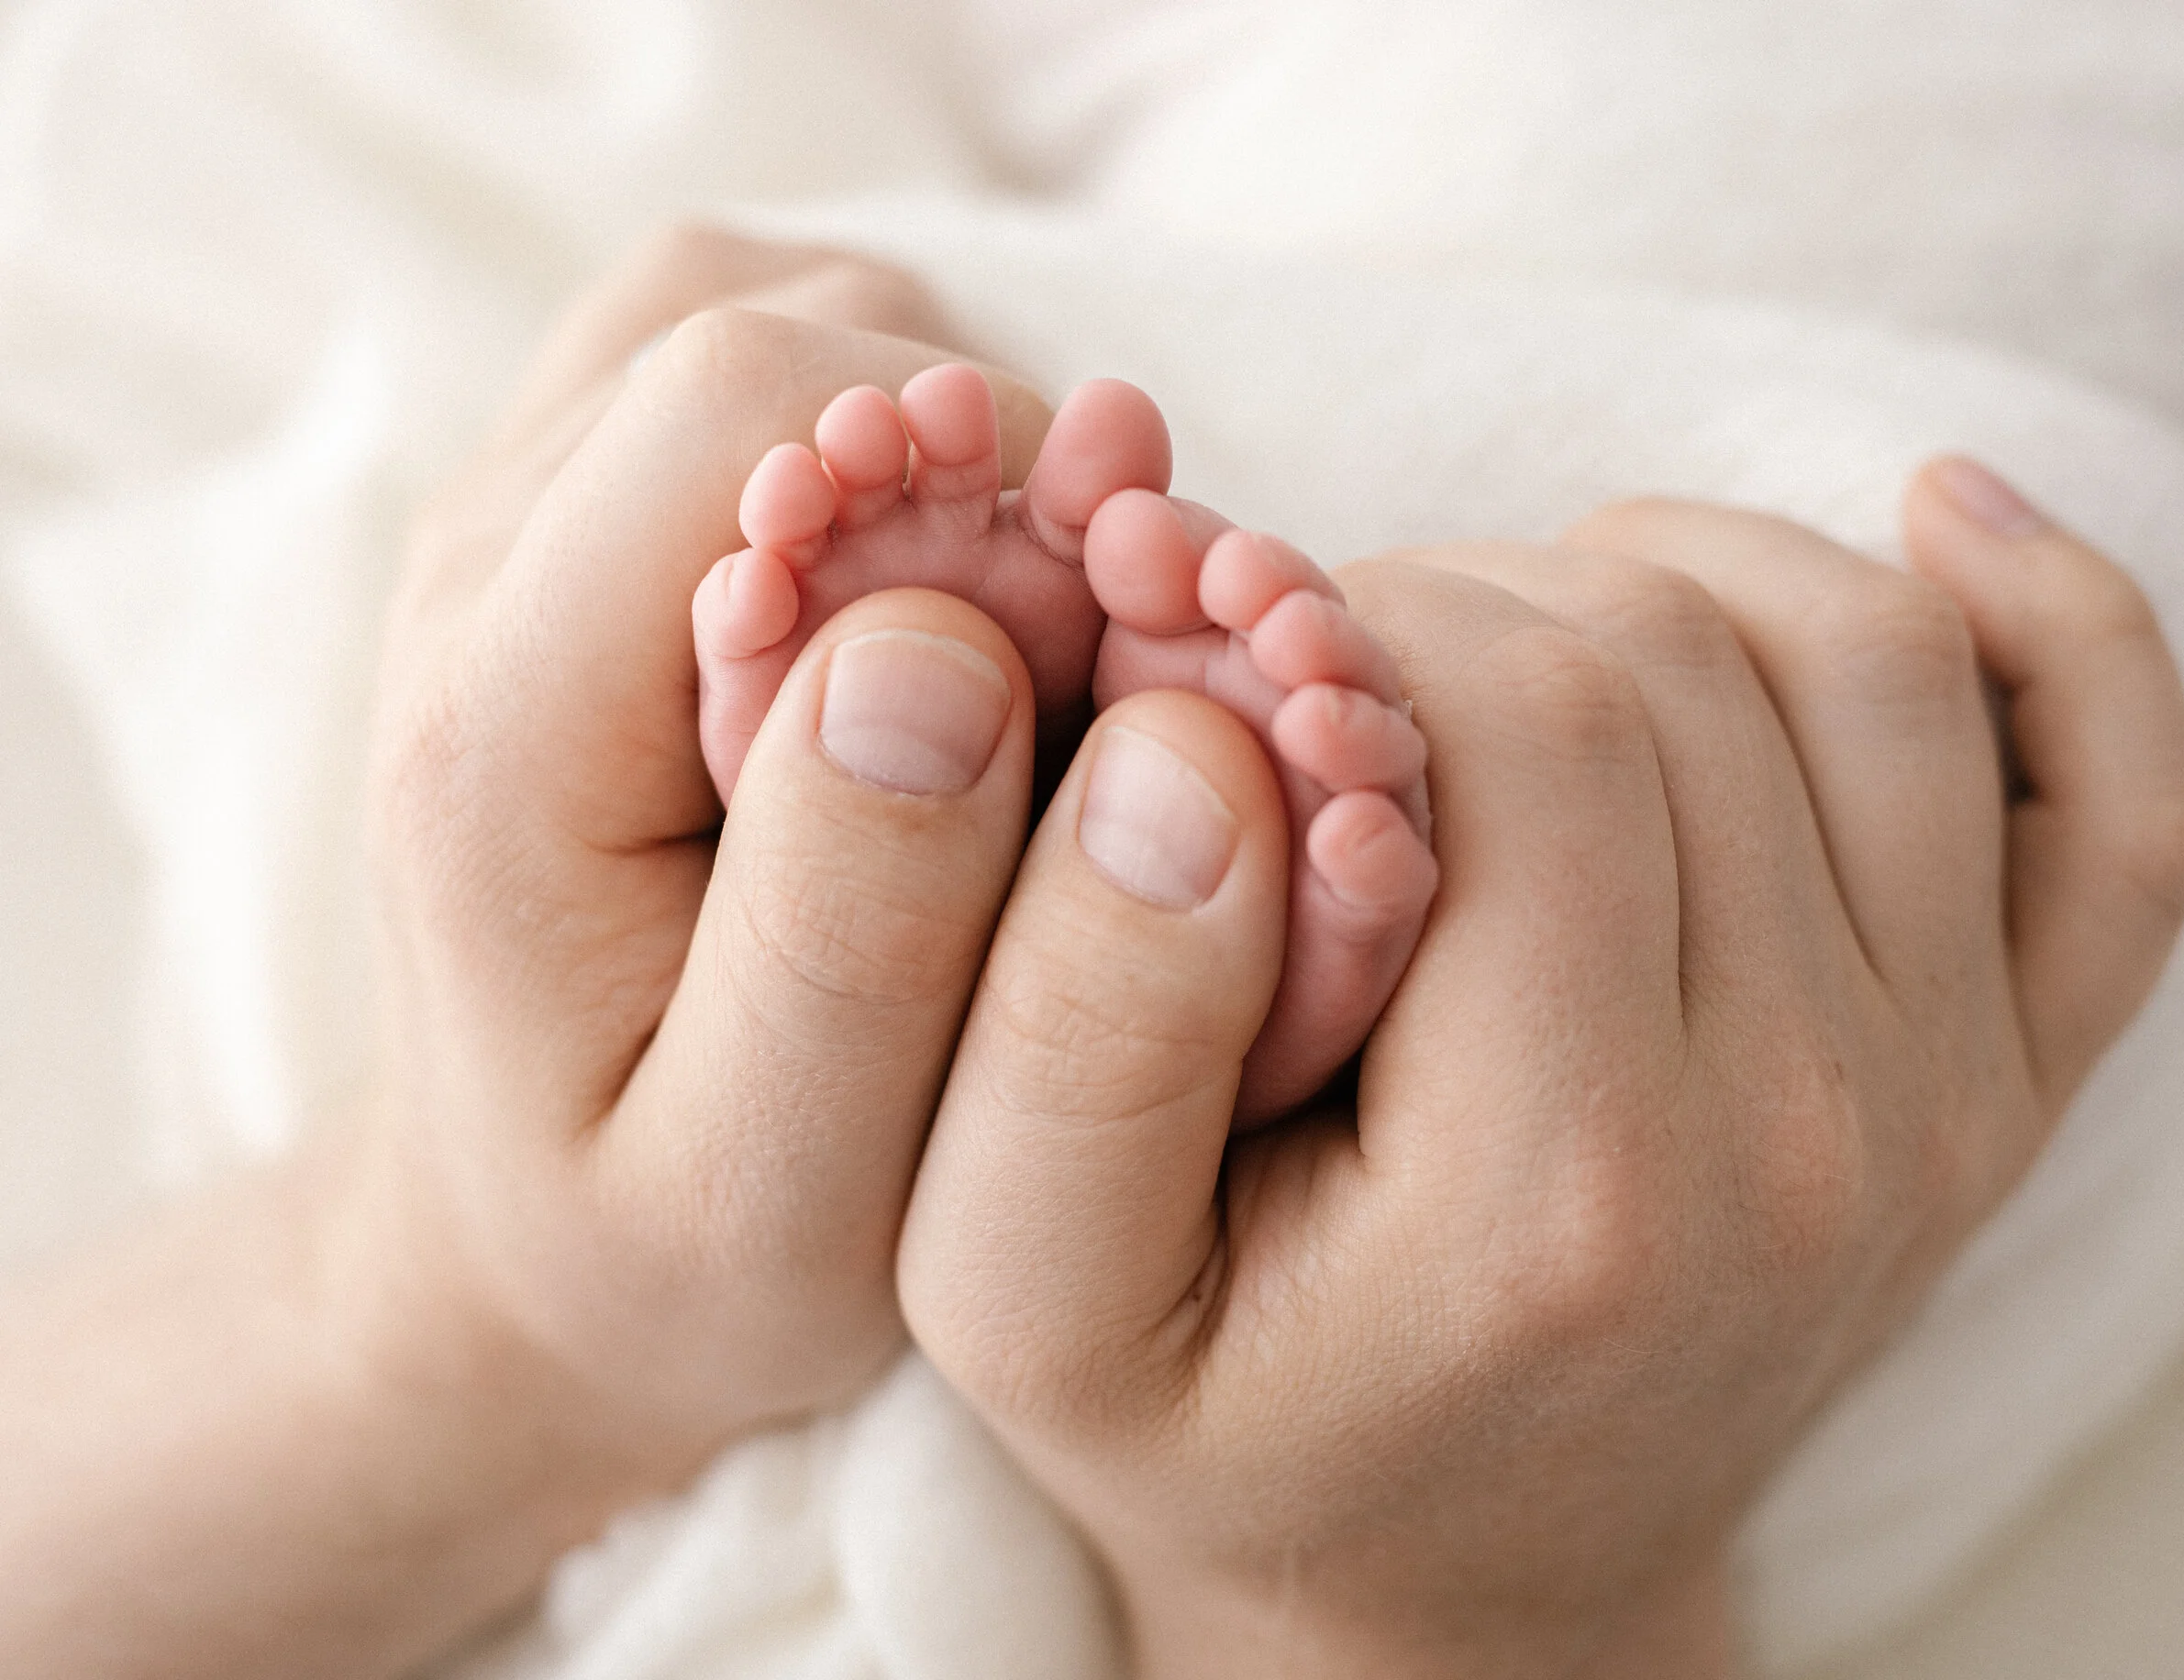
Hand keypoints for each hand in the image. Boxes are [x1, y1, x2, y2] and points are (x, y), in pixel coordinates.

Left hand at [1, 227, 1054, 1679]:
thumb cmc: (675, 1257)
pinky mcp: (577, 529)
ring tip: (1037, 628)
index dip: (978, 473)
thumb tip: (944, 642)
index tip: (1116, 628)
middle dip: (988, 453)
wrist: (534, 1256)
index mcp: (502, 728)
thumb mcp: (774, 1190)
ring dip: (948, 430)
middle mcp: (475, 581)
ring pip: (772, 310)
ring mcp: (515, 534)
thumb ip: (858, 930)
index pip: (747, 415)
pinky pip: (761, 354)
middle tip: (1114, 633)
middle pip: (769, 334)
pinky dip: (897, 426)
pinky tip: (962, 597)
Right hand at [895, 463, 2183, 1677]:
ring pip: (1875, 660)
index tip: (1237, 663)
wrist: (1449, 1593)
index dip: (1353, 616)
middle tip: (1334, 668)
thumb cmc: (1227, 1424)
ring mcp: (1942, 1104)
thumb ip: (1073, 1028)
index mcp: (1572, 1186)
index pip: (1520, 714)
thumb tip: (1195, 739)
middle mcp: (1813, 1134)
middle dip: (1472, 594)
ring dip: (1671, 573)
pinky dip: (2057, 622)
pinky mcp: (2007, 1083)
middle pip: (1685, 660)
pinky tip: (1939, 522)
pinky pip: (2119, 802)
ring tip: (1506, 646)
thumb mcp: (1030, 1294)